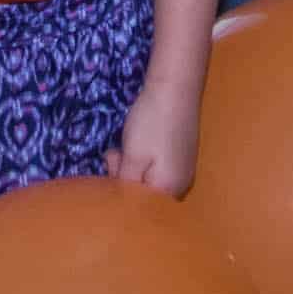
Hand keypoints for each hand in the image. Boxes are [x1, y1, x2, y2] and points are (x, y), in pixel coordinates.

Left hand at [106, 79, 200, 196]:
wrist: (176, 88)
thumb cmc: (152, 124)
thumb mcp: (132, 157)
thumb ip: (126, 184)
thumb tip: (121, 202)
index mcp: (169, 189)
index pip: (136, 205)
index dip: (118, 190)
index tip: (109, 167)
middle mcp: (180, 185)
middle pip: (144, 194)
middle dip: (124, 178)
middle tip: (114, 154)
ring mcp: (182, 170)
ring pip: (148, 179)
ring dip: (130, 167)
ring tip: (122, 146)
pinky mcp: (181, 156)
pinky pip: (157, 168)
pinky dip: (143, 160)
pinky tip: (136, 142)